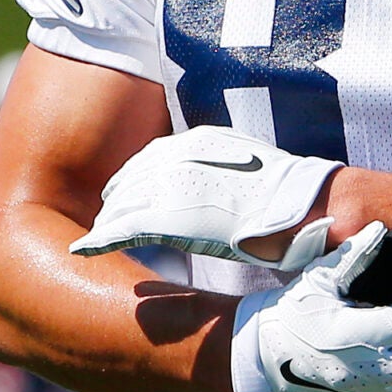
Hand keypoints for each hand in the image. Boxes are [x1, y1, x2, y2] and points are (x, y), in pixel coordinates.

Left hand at [71, 127, 341, 269]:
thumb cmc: (293, 194)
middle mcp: (178, 156)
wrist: (306, 207)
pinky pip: (123, 228)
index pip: (152, 158)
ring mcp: (171, 185)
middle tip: (107, 219)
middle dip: (116, 200)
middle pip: (130, 179)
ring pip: (122, 204)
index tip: (129, 195)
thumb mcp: (252, 166)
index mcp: (200, 141)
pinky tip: (84, 250)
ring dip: (107, 222)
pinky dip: (100, 240)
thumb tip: (226, 189)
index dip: (136, 180)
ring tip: (92, 241)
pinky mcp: (169, 217)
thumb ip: (227, 171)